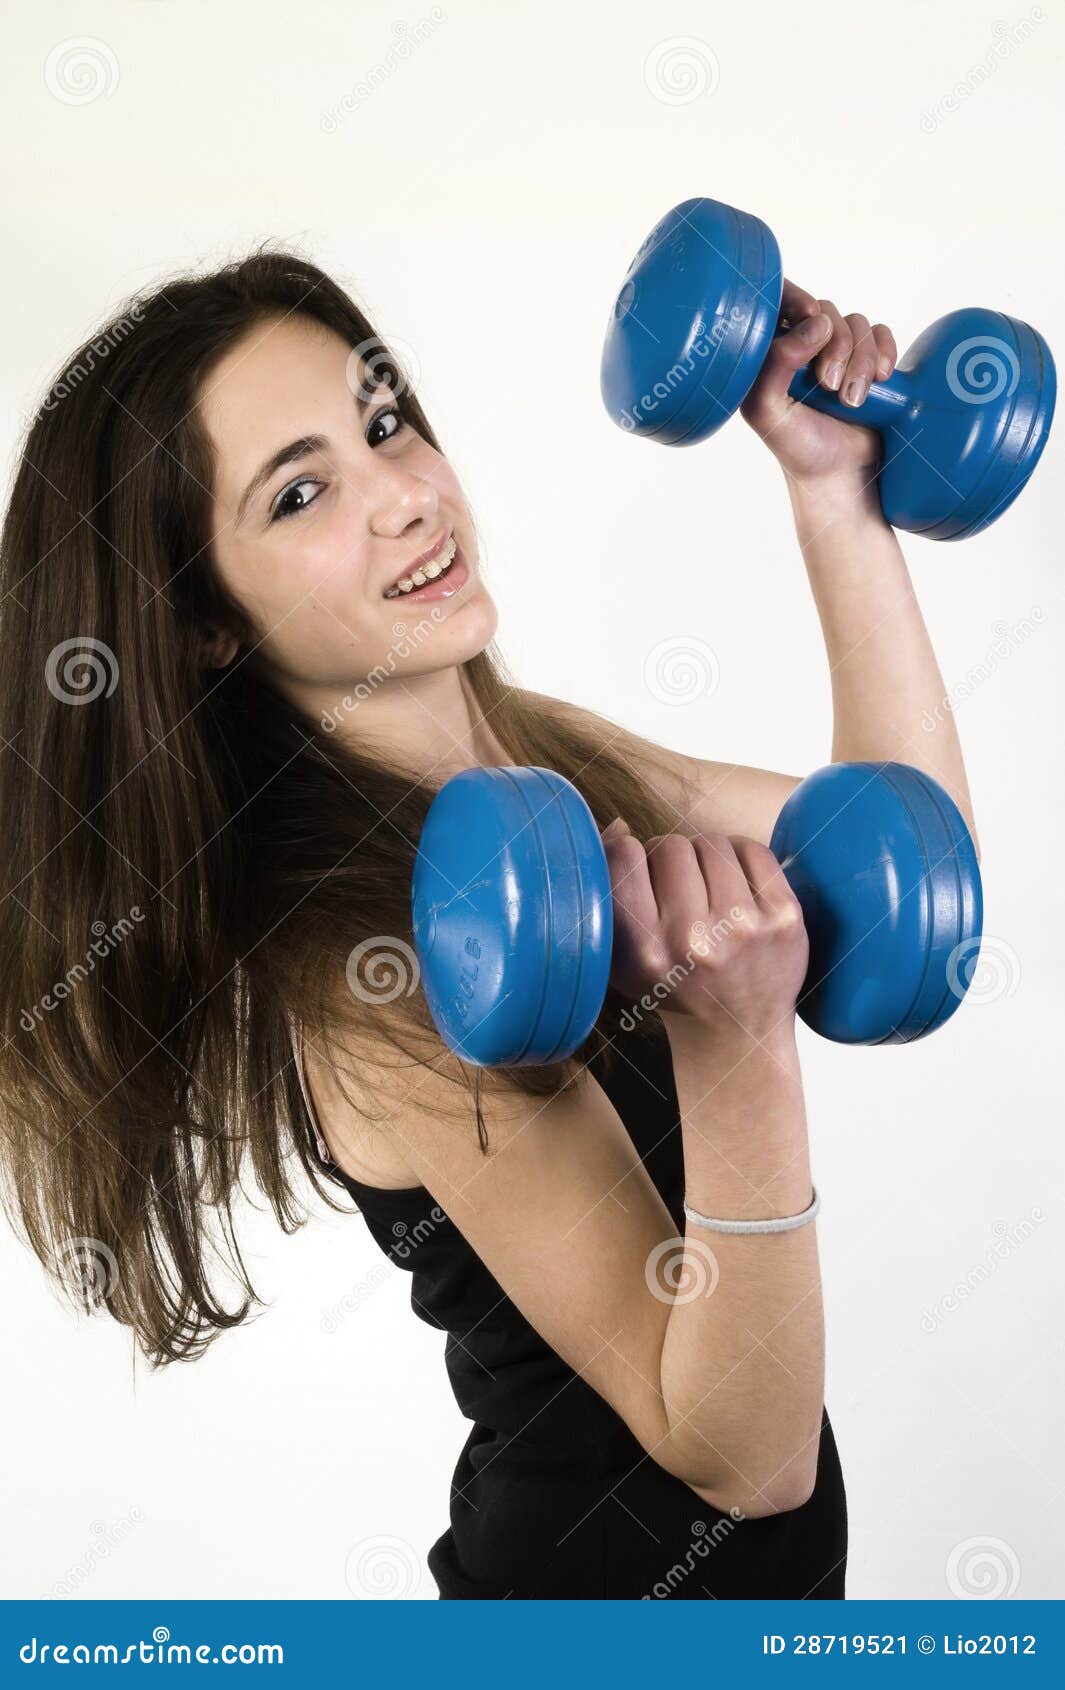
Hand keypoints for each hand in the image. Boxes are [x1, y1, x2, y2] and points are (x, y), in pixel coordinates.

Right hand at [600, 820, 808, 1043]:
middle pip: (670, 845)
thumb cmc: (669, 988)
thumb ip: (607, 892)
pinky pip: (753, 850)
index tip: (640, 874)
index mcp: (645, 951)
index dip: (630, 855)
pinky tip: (734, 882)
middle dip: (669, 857)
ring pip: (712, 842)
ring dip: (704, 855)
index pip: (625, 856)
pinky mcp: (784, 919)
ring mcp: (744, 929)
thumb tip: (618, 824)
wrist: (736, 1034)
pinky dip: (739, 856)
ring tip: (705, 884)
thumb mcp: (620, 958)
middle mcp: (693, 940)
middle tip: (677, 884)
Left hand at [739, 279, 897, 484]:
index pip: (778, 301)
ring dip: (860, 360)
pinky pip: (880, 333)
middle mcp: (803, 347)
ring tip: (853, 400)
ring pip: (856, 323)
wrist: (840, 474)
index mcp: (770, 353)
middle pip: (825, 311)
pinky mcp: (867, 360)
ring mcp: (837, 352)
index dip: (796, 298)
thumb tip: (815, 323)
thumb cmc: (799, 446)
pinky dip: (884, 352)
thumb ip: (776, 364)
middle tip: (829, 386)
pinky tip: (881, 379)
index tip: (811, 316)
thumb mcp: (769, 411)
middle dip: (835, 347)